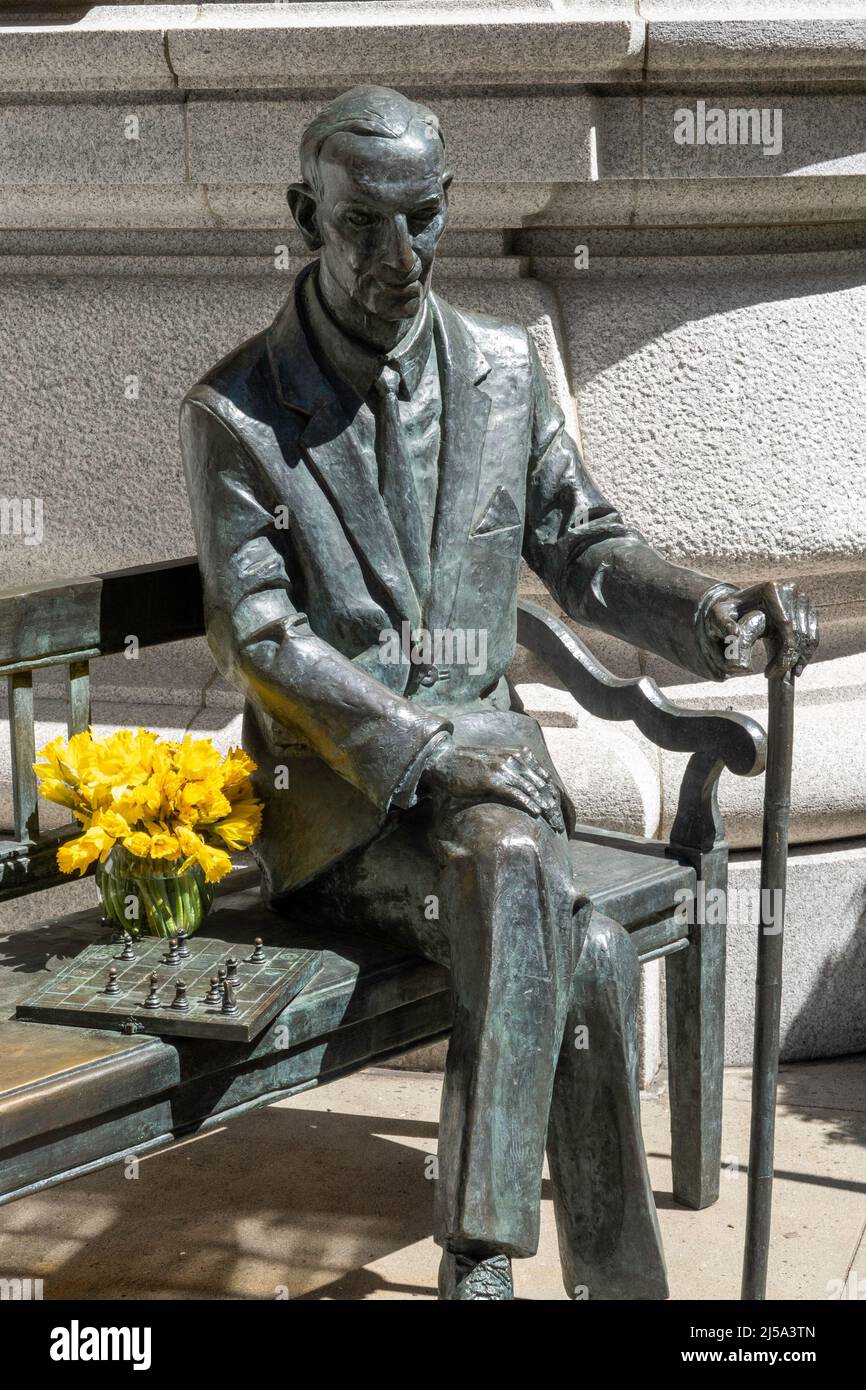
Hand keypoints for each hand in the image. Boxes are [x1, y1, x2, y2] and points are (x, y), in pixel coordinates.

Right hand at [418, 740, 565, 833]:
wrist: (445, 760)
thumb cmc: (469, 765)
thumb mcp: (496, 761)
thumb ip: (513, 769)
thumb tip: (528, 787)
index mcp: (518, 754)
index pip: (543, 776)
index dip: (553, 796)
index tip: (558, 812)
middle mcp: (513, 759)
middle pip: (542, 784)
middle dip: (553, 805)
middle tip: (559, 824)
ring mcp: (502, 767)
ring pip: (532, 789)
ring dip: (545, 808)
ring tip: (553, 823)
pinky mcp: (491, 779)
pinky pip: (515, 792)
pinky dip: (528, 803)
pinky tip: (536, 813)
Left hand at [706, 580, 817, 678]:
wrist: (739, 605)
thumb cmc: (728, 612)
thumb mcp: (718, 615)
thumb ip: (722, 623)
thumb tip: (734, 632)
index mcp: (771, 590)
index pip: (786, 624)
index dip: (783, 652)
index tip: (770, 672)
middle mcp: (790, 589)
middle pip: (799, 631)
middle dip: (791, 658)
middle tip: (777, 675)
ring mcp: (801, 598)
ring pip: (809, 635)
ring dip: (801, 658)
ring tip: (787, 674)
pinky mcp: (807, 608)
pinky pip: (813, 634)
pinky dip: (807, 653)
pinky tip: (796, 667)